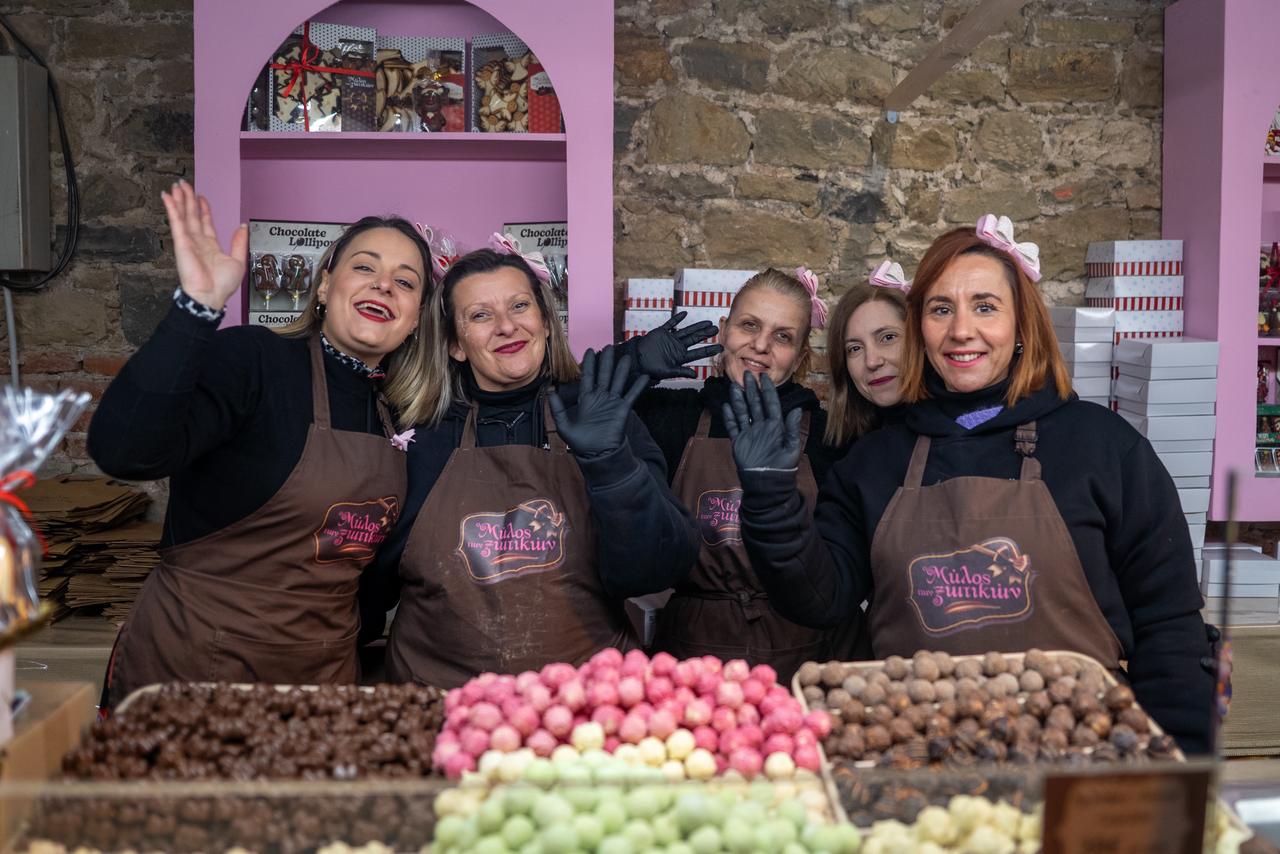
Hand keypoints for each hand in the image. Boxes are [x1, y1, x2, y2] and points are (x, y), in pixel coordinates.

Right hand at [162, 180, 247, 311]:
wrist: (211, 296)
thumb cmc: (222, 285)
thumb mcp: (238, 260)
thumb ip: (239, 243)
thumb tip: (243, 227)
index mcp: (211, 246)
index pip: (205, 223)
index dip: (203, 209)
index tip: (201, 198)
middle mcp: (198, 242)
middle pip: (192, 215)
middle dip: (188, 200)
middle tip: (185, 185)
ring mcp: (188, 241)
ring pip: (183, 215)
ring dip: (179, 200)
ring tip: (177, 186)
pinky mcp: (181, 242)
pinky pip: (176, 222)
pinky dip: (171, 208)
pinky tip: (167, 197)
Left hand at [550, 345, 647, 457]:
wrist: (597, 454)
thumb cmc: (580, 443)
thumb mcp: (564, 425)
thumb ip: (558, 409)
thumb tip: (550, 391)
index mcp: (586, 399)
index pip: (588, 377)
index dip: (589, 364)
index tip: (590, 350)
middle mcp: (600, 398)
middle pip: (604, 375)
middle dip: (606, 361)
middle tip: (608, 347)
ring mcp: (612, 403)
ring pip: (618, 381)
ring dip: (622, 369)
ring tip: (626, 357)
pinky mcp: (622, 409)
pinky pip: (631, 395)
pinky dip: (638, 386)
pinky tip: (644, 376)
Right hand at [632, 311, 722, 379]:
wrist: (637, 361)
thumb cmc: (651, 369)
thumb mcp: (668, 372)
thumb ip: (681, 372)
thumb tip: (695, 375)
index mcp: (680, 357)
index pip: (698, 353)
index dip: (709, 350)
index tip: (720, 347)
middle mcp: (678, 347)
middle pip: (695, 339)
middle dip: (705, 335)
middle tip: (716, 330)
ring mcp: (671, 339)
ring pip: (686, 331)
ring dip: (697, 327)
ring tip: (708, 323)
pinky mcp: (662, 332)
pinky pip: (671, 324)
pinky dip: (677, 319)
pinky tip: (684, 314)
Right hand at [722, 372, 802, 471]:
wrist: (767, 485)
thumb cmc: (783, 467)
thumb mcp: (791, 447)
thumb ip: (791, 428)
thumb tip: (796, 409)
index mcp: (775, 426)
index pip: (771, 403)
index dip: (768, 390)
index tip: (764, 377)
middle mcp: (762, 426)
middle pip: (755, 404)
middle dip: (751, 389)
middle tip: (747, 374)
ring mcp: (749, 433)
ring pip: (743, 412)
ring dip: (739, 399)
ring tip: (734, 386)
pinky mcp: (739, 442)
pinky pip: (733, 426)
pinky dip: (729, 417)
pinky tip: (726, 406)